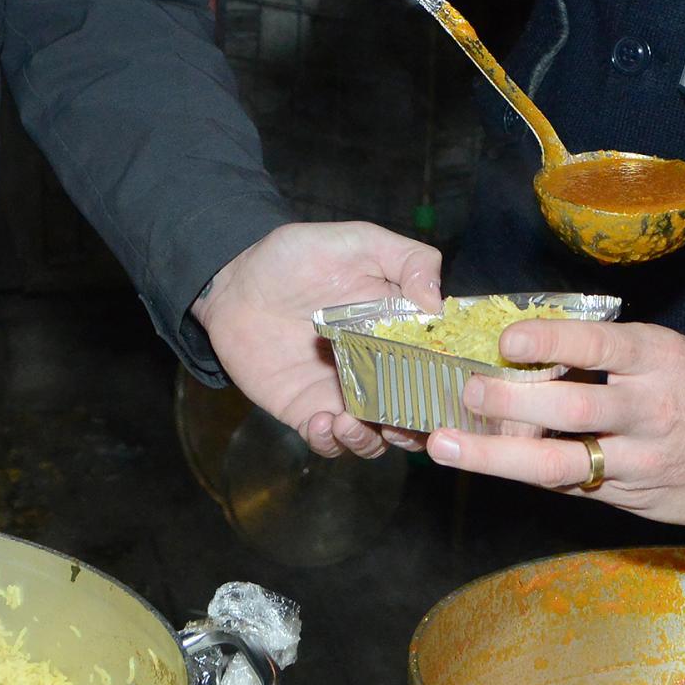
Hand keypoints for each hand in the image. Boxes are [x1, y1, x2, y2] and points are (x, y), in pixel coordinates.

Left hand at [193, 221, 442, 460]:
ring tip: (349, 423)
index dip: (449, 391)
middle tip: (399, 423)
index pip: (437, 372)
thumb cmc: (298, 256)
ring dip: (369, 441)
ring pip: (372, 438)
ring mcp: (341, 393)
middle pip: (412, 416)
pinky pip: (326, 441)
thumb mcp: (359, 242)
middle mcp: (377, 370)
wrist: (235, 280)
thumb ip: (409, 260)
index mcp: (399, 334)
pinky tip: (321, 423)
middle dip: (413, 430)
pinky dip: (329, 442)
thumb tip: (438, 303)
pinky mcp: (306, 409)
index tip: (447, 396)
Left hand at [427, 318, 684, 525]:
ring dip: (498, 455)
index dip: (549, 340)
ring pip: (562, 463)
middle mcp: (650, 410)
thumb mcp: (667, 352)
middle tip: (465, 390)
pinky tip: (497, 466)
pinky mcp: (641, 500)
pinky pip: (578, 488)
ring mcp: (644, 461)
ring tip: (449, 446)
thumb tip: (530, 358)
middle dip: (508, 402)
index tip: (508, 339)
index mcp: (658, 359)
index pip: (597, 344)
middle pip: (570, 409)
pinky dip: (535, 475)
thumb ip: (607, 358)